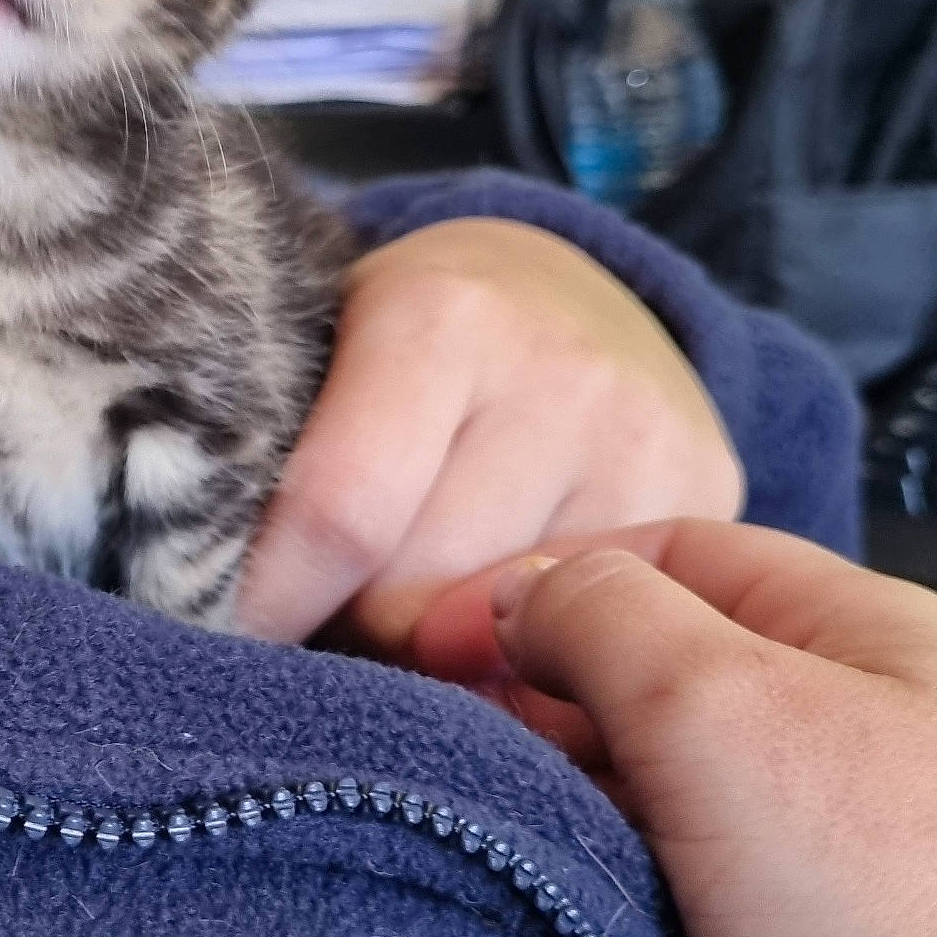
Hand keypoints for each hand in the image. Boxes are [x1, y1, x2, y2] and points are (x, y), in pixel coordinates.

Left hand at [235, 217, 742, 648]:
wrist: (572, 287)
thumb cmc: (408, 338)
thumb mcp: (329, 353)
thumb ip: (291, 461)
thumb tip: (243, 625)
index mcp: (440, 318)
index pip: (339, 513)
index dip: (270, 598)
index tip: (229, 632)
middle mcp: (561, 375)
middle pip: (416, 593)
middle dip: (350, 623)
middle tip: (330, 602)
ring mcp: (646, 443)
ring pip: (501, 633)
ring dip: (436, 645)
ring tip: (418, 593)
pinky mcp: (706, 499)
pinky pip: (588, 638)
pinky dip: (524, 649)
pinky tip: (503, 606)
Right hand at [426, 522, 936, 936]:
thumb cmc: (886, 905)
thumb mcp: (713, 706)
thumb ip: (600, 613)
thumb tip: (522, 593)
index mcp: (865, 626)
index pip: (669, 547)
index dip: (541, 575)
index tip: (439, 630)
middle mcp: (862, 708)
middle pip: (660, 647)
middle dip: (542, 671)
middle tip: (450, 711)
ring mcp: (842, 818)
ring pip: (665, 750)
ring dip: (567, 758)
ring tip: (489, 783)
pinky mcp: (819, 920)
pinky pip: (686, 845)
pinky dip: (611, 837)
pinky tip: (561, 853)